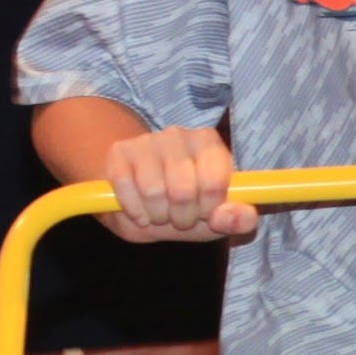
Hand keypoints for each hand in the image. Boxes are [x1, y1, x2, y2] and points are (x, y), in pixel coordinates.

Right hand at [100, 122, 253, 242]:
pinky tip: (139, 211)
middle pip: (182, 190)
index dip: (208, 209)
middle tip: (179, 217)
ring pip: (152, 191)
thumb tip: (235, 216)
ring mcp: (147, 140)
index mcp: (210, 145)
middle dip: (181, 217)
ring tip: (159, 213)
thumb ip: (236, 220)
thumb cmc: (183, 208)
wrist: (138, 201)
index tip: (204, 214)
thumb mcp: (215, 220)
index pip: (213, 182)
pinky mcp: (119, 151)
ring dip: (156, 216)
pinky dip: (133, 211)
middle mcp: (179, 135)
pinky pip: (125, 189)